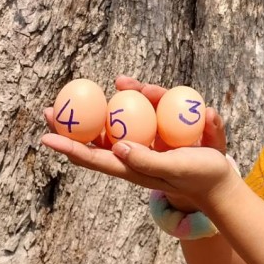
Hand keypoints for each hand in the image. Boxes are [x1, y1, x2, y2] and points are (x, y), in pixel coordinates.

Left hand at [41, 75, 233, 211]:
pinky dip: (130, 102)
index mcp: (129, 167)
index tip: (45, 136)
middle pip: (91, 140)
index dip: (67, 146)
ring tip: (118, 81)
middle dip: (69, 125)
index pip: (91, 157)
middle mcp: (128, 156)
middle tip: (50, 108)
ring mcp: (139, 146)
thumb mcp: (174, 167)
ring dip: (106, 105)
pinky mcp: (153, 137)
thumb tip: (118, 147)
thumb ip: (146, 159)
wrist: (218, 182)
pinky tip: (131, 88)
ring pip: (112, 124)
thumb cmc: (197, 176)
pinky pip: (134, 117)